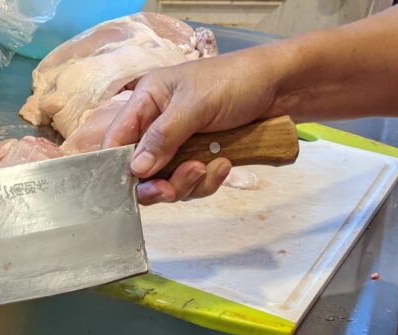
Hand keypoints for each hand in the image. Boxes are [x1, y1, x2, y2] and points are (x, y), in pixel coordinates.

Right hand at [102, 46, 286, 203]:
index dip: (117, 166)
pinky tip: (225, 165)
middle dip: (156, 184)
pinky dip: (207, 182)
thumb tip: (136, 168)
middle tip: (170, 190)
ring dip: (186, 184)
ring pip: (166, 182)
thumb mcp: (196, 104)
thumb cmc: (236, 81)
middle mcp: (157, 125)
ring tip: (209, 167)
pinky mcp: (199, 159)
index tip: (131, 185)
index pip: (116, 140)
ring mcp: (178, 145)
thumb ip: (164, 136)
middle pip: (139, 171)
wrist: (281, 88)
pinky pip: (191, 185)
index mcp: (147, 102)